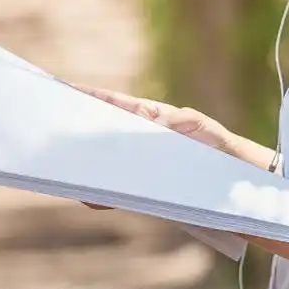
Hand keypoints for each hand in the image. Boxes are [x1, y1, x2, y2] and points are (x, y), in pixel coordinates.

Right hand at [71, 85, 236, 210]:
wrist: (235, 181)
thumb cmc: (217, 144)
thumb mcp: (198, 125)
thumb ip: (176, 120)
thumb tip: (148, 121)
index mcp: (151, 118)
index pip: (116, 104)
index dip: (91, 97)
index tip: (64, 89)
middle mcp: (141, 142)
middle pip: (104, 135)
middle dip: (79, 133)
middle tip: (52, 132)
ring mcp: (142, 167)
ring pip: (107, 165)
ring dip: (88, 167)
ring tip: (64, 168)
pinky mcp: (147, 191)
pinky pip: (120, 192)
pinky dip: (105, 196)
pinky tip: (91, 198)